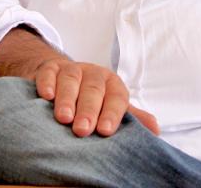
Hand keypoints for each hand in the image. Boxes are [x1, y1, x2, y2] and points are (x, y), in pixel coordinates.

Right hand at [35, 57, 159, 137]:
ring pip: (71, 79)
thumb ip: (131, 118)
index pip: (117, 96)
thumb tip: (155, 130)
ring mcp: (71, 70)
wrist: (64, 78)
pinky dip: (47, 83)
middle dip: (89, 109)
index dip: (112, 113)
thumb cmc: (93, 99)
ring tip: (63, 118)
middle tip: (83, 130)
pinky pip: (49, 72)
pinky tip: (46, 96)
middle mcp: (93, 75)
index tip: (106, 131)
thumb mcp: (112, 107)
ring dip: (67, 98)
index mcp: (112, 84)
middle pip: (94, 89)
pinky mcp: (50, 69)